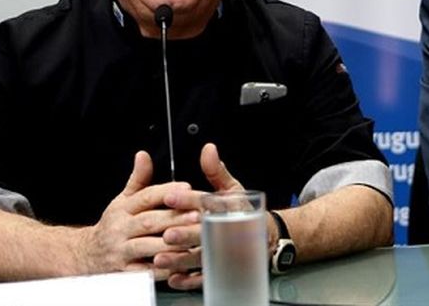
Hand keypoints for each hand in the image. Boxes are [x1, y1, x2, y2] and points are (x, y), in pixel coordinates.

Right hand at [76, 151, 195, 278]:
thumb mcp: (122, 200)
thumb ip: (138, 179)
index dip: (167, 191)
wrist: (86, 254)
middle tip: (198, 215)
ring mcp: (121, 251)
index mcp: (123, 209)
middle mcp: (120, 229)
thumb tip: (144, 155)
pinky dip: (162, 268)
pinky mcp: (124, 272)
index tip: (187, 187)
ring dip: (172, 244)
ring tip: (194, 239)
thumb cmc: (112, 224)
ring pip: (148, 246)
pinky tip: (180, 264)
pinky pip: (145, 271)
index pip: (146, 197)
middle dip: (175, 218)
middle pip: (149, 222)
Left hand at [157, 143, 245, 289]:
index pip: (205, 201)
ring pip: (202, 257)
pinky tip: (175, 278)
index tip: (170, 197)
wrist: (266, 238)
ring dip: (181, 259)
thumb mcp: (233, 188)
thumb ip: (216, 170)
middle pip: (204, 232)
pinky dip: (190, 280)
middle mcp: (225, 229)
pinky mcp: (223, 267)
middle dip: (185, 234)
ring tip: (162, 259)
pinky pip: (206, 276)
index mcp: (225, 207)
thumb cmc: (242, 212)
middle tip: (167, 234)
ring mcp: (225, 251)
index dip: (187, 199)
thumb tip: (208, 149)